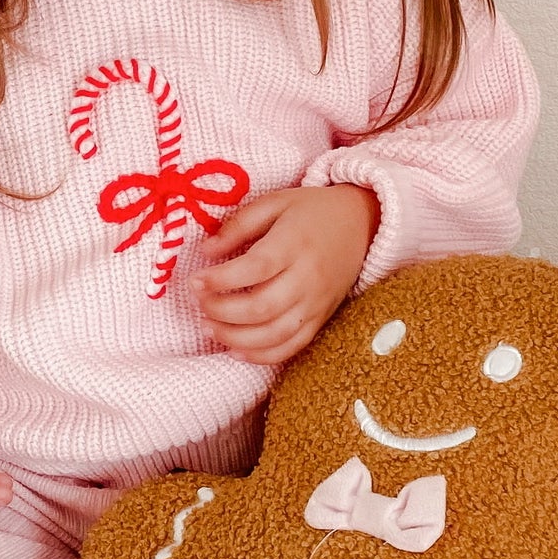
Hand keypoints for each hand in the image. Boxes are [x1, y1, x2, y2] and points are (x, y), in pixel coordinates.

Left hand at [191, 184, 378, 367]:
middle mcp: (307, 278)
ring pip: (274, 335)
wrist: (362, 224)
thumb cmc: (312, 211)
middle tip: (199, 304)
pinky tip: (236, 350)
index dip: (220, 280)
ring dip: (235, 338)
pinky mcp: (321, 319)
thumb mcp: (275, 202)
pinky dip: (261, 356)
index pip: (254, 269)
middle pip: (261, 308)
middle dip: (222, 312)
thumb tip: (207, 251)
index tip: (195, 281)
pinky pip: (291, 348)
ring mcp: (316, 303)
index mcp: (293, 244)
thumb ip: (239, 225)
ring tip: (209, 327)